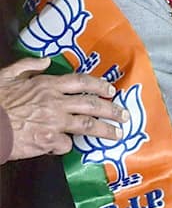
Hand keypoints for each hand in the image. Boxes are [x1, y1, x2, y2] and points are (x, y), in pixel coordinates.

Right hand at [0, 58, 127, 160]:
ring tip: (117, 134)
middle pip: (91, 105)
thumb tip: (46, 61)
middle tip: (125, 115)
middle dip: (112, 110)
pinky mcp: (47, 141)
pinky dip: (67, 146)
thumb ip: (28, 66)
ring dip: (105, 130)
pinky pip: (65, 144)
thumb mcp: (7, 75)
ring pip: (87, 126)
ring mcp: (53, 122)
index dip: (99, 85)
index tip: (111, 90)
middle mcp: (55, 102)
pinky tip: (66, 146)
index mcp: (47, 85)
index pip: (81, 82)